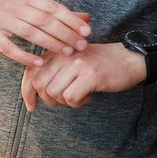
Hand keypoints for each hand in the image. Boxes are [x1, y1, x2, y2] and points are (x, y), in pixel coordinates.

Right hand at [0, 0, 90, 66]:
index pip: (52, 7)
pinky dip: (25, 56)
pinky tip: (39, 63)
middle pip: (44, 20)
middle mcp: (14, 6)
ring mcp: (2, 20)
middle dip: (65, 34)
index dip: (70, 20)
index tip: (86, 32)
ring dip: (50, 43)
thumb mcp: (29, 1)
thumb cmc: (7, 4)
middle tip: (81, 46)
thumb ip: (56, 11)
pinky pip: (10, 48)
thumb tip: (87, 18)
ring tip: (67, 53)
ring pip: (30, 32)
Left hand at [20, 43, 145, 110]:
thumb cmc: (98, 64)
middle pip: (39, 84)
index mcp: (56, 51)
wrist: (129, 58)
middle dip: (48, 100)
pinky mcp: (90, 75)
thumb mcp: (71, 61)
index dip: (27, 92)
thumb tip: (33, 92)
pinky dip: (77, 103)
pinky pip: (71, 97)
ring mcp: (76, 64)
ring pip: (54, 93)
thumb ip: (53, 71)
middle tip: (64, 100)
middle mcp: (63, 54)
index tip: (31, 106)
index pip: (30, 72)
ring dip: (65, 102)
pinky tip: (88, 96)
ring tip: (79, 96)